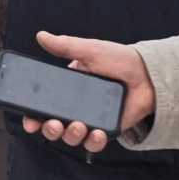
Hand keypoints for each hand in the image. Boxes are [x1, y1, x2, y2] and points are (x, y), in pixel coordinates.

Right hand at [22, 31, 155, 152]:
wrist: (148, 74)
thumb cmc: (120, 60)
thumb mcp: (90, 50)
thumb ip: (64, 46)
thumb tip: (41, 36)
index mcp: (66, 89)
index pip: (43, 107)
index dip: (33, 117)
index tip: (30, 122)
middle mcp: (75, 107)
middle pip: (53, 127)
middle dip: (50, 130)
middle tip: (54, 125)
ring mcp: (91, 120)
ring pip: (71, 138)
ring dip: (70, 136)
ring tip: (79, 125)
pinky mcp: (106, 130)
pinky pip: (94, 143)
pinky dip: (92, 142)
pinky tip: (95, 133)